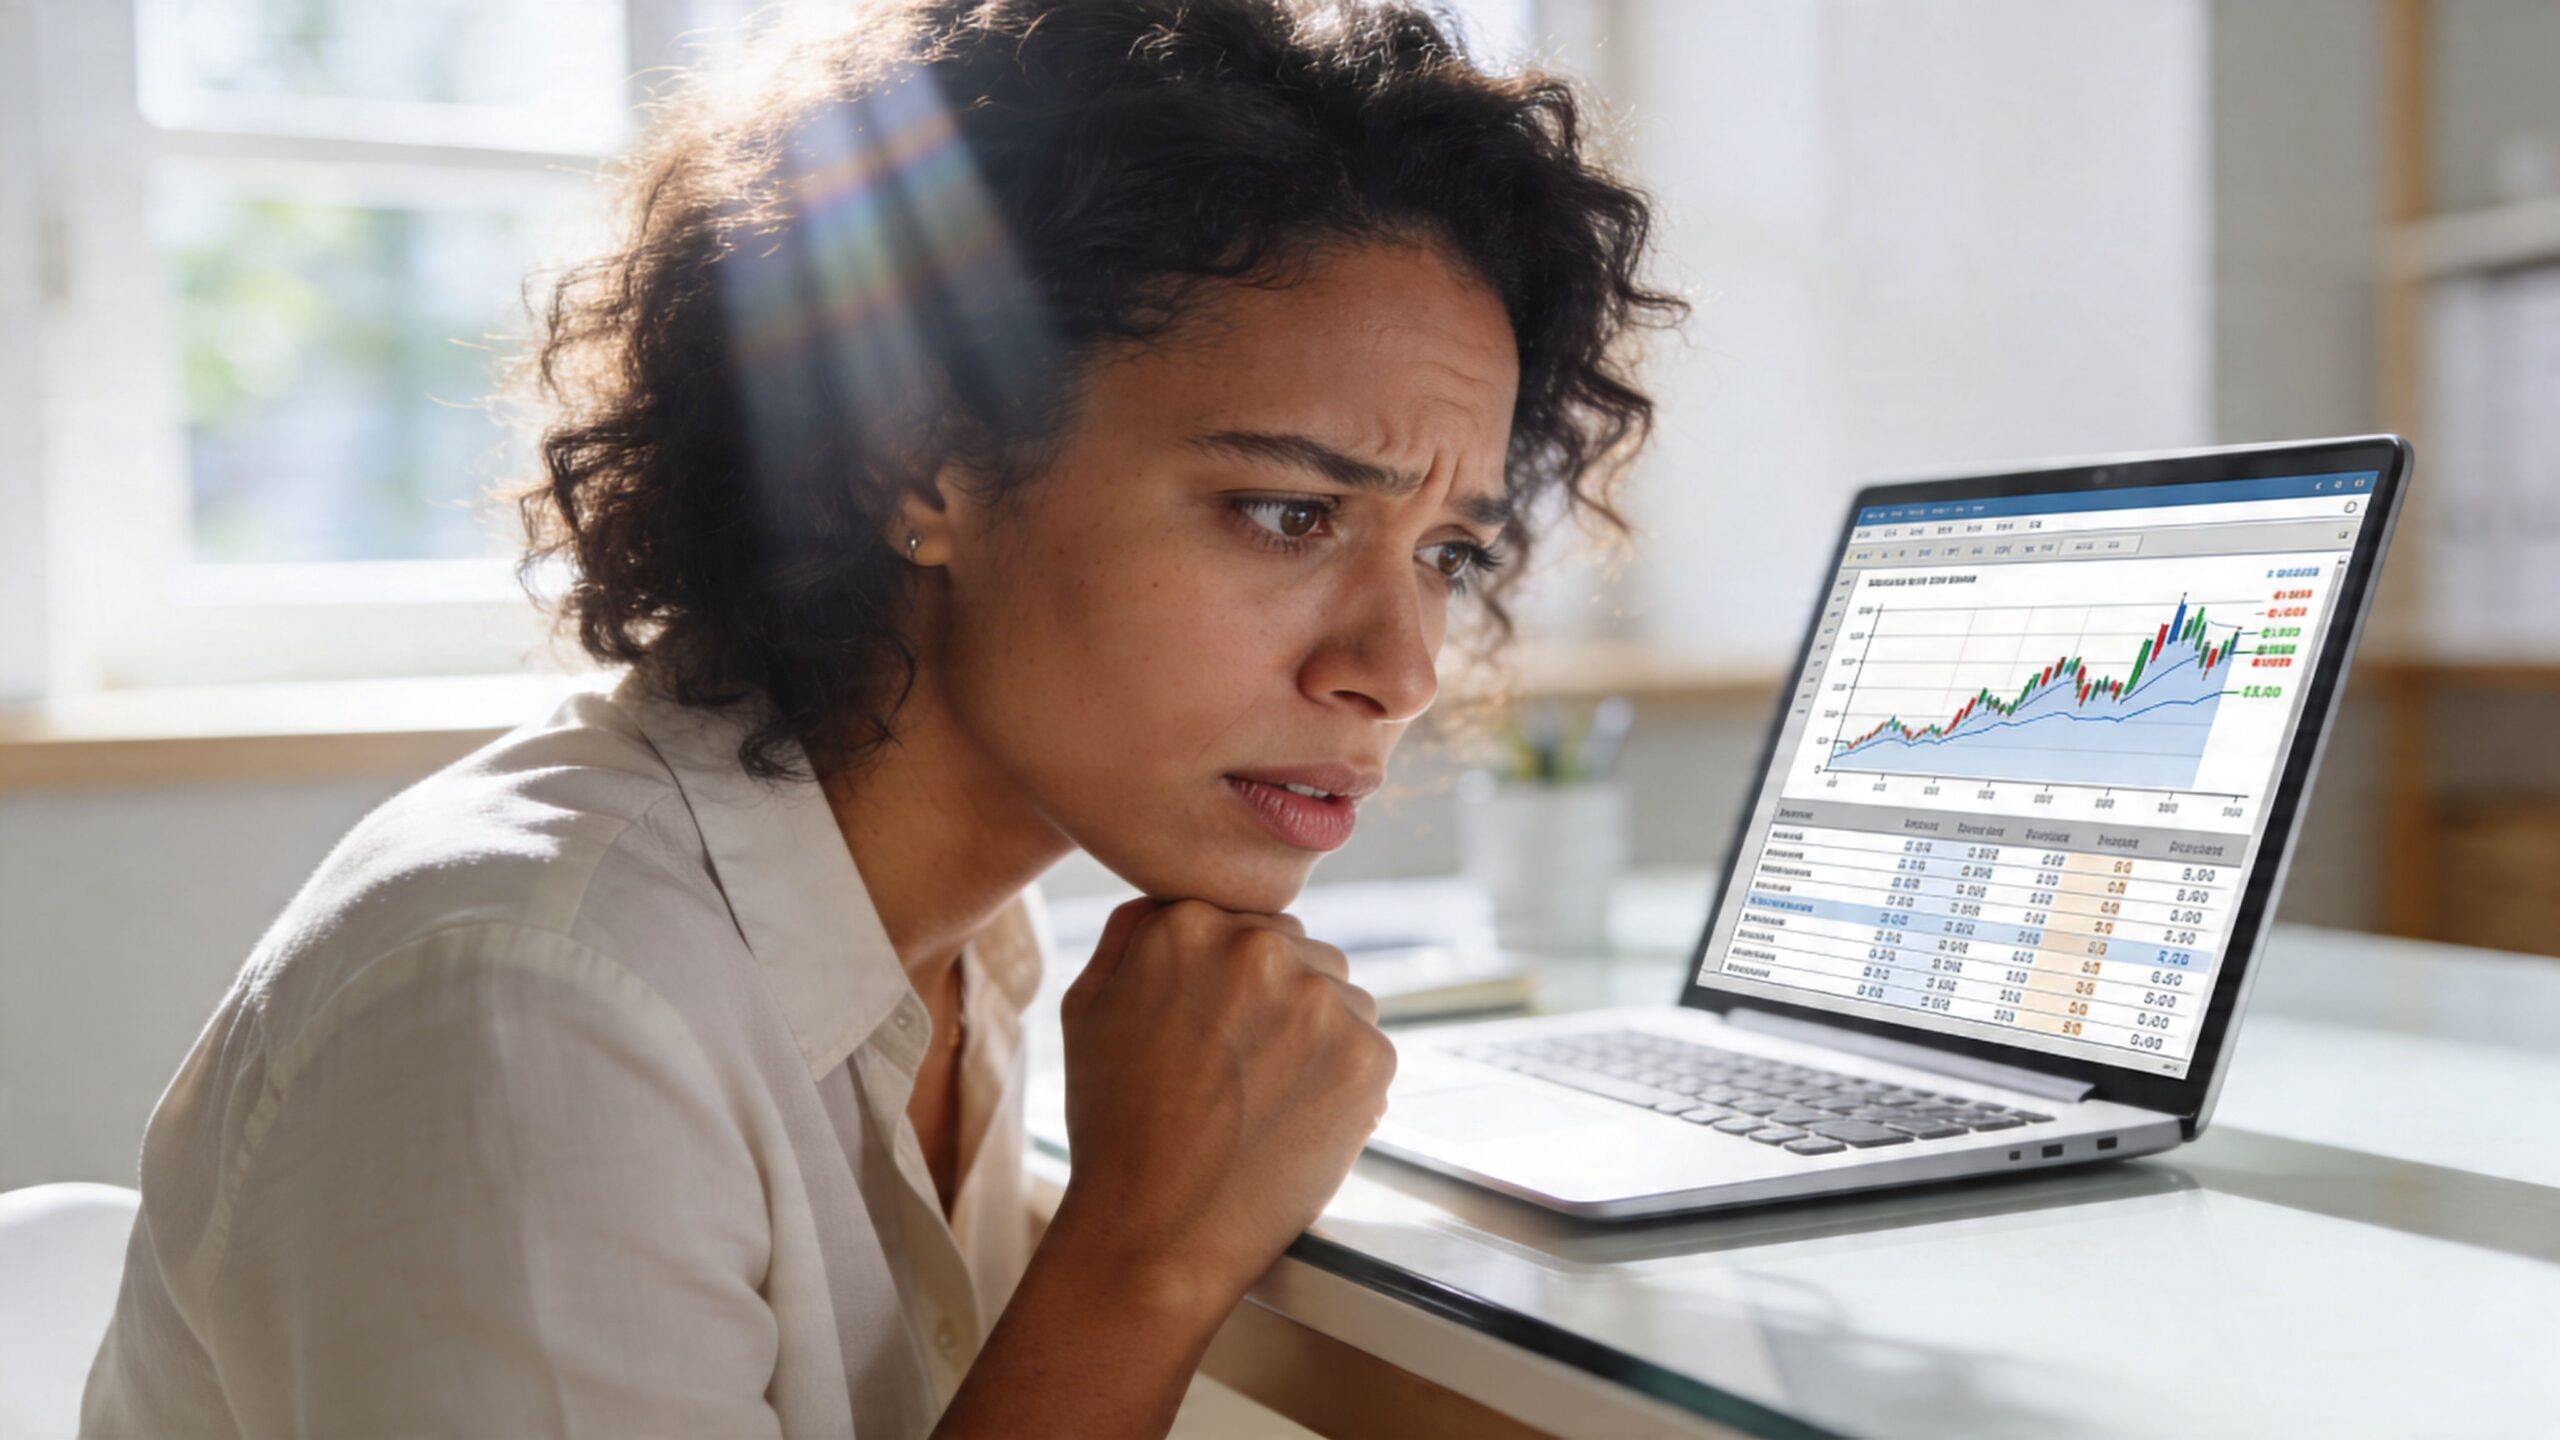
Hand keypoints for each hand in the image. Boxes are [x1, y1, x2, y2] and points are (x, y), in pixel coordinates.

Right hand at [1048, 896, 1394, 1310]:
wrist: (1156, 1235)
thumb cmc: (1115, 1127)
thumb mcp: (1087, 1007)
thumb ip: (1133, 933)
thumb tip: (1177, 901)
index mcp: (1187, 922)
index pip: (1243, 923)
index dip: (1231, 981)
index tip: (1215, 1032)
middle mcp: (1258, 947)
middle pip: (1299, 950)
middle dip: (1279, 1000)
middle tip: (1239, 1073)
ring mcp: (1319, 1000)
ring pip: (1341, 994)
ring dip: (1317, 1034)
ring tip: (1265, 1100)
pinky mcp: (1366, 1055)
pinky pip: (1368, 1046)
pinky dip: (1345, 1082)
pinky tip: (1296, 1121)